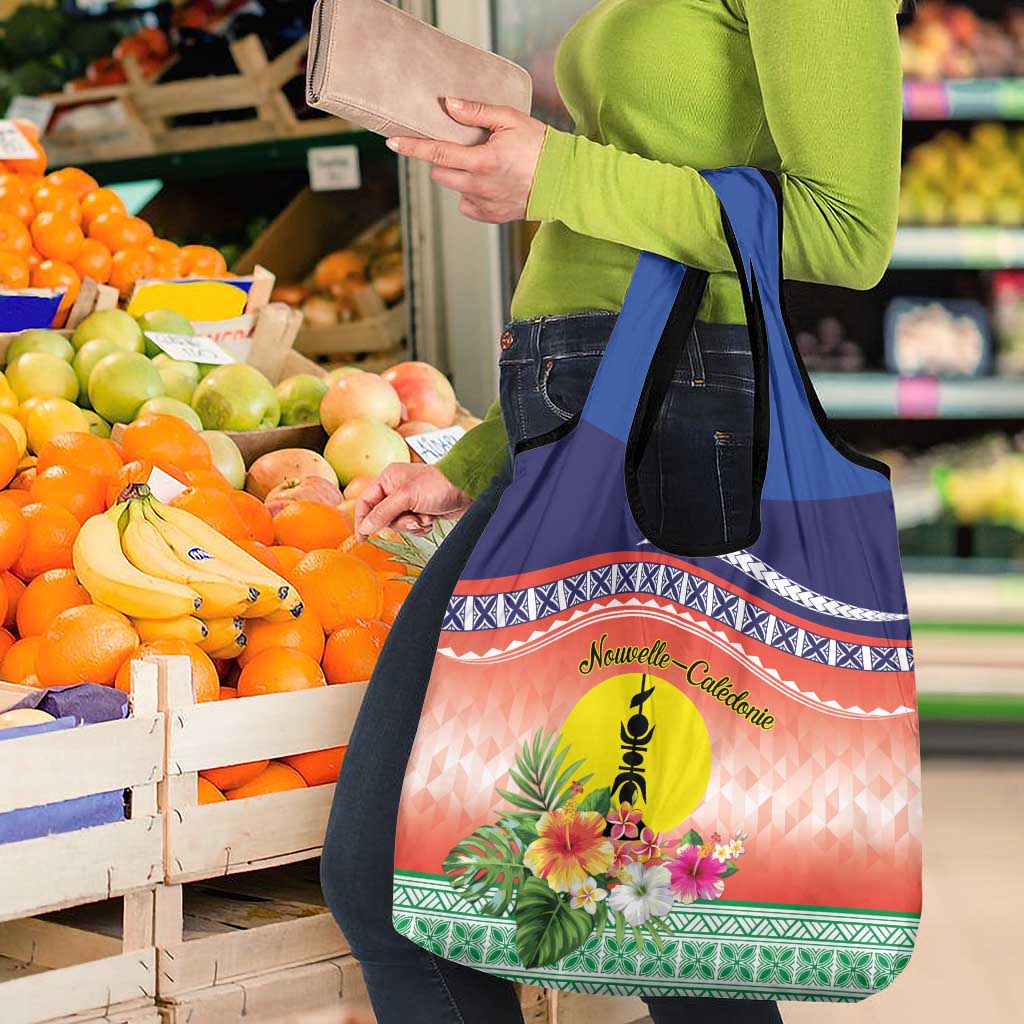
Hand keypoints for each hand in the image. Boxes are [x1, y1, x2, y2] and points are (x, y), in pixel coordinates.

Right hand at [354, 463, 471, 539]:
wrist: (468, 489)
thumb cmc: (438, 485)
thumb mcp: (406, 497)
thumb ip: (383, 512)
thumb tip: (365, 527)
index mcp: (388, 479)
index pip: (365, 502)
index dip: (362, 520)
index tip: (362, 538)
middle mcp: (396, 489)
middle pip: (382, 517)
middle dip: (398, 522)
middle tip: (412, 519)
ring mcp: (409, 501)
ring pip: (398, 524)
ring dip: (412, 525)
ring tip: (425, 517)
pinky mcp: (421, 511)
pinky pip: (412, 527)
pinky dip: (421, 527)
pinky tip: (431, 520)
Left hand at [385, 97, 546, 222]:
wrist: (564, 181)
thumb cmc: (540, 146)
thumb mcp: (510, 119)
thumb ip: (476, 112)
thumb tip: (448, 105)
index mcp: (482, 161)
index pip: (437, 153)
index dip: (412, 147)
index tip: (393, 143)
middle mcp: (479, 186)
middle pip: (440, 173)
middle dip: (442, 159)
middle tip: (460, 147)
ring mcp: (484, 204)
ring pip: (454, 188)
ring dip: (458, 175)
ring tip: (481, 164)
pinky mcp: (491, 216)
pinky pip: (467, 205)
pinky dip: (471, 193)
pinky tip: (488, 183)